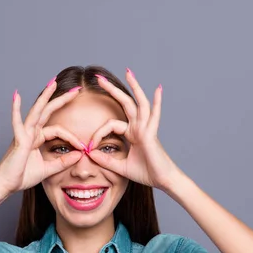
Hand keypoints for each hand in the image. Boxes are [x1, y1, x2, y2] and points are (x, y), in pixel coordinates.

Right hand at [0, 81, 84, 195]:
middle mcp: (31, 132)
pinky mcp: (18, 140)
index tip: (84, 148)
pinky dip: (16, 109)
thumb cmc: (22, 176)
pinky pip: (17, 123)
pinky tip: (16, 96)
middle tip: (77, 89)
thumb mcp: (48, 169)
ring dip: (45, 96)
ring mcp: (23, 134)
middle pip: (48, 111)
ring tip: (53, 82)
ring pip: (37, 111)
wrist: (6, 185)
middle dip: (62, 99)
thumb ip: (63, 162)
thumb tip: (79, 155)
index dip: (72, 138)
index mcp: (37, 138)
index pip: (59, 131)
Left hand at [86, 69, 180, 189]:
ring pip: (139, 103)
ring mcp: (146, 128)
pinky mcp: (151, 134)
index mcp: (132, 133)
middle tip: (98, 77)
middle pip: (124, 103)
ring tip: (128, 72)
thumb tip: (90, 154)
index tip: (89, 147)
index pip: (110, 125)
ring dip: (134, 86)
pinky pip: (154, 115)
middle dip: (111, 90)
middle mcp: (139, 127)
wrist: (162, 180)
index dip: (98, 134)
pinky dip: (157, 102)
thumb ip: (106, 160)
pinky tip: (158, 88)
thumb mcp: (120, 167)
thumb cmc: (146, 173)